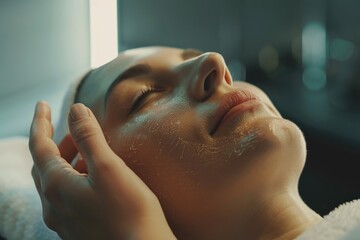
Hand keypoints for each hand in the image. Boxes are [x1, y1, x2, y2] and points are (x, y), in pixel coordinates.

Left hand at [29, 101, 175, 239]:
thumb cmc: (130, 211)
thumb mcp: (108, 167)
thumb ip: (88, 137)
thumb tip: (74, 109)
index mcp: (57, 186)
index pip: (39, 145)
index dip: (41, 122)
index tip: (42, 104)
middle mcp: (54, 205)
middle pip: (44, 164)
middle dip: (53, 140)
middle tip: (68, 125)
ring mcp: (64, 220)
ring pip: (54, 181)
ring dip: (64, 159)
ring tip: (83, 148)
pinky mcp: (77, 228)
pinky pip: (65, 195)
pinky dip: (72, 176)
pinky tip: (90, 175)